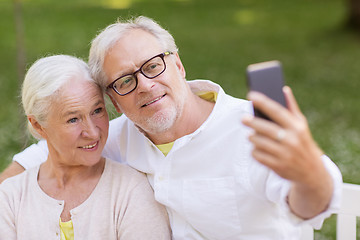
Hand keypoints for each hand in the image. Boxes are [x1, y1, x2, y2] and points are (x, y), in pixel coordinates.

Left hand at [242, 86, 332, 217]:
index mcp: (297, 127)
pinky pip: (258, 156)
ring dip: (252, 138)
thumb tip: (284, 89)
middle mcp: (292, 140)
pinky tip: (257, 148)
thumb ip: (291, 107)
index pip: (278, 111)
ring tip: (251, 135)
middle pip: (266, 129)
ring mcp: (285, 154)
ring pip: (259, 143)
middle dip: (252, 122)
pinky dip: (255, 151)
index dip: (264, 102)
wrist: (311, 172)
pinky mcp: (278, 166)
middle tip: (243, 118)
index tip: (251, 95)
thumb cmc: (302, 142)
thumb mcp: (301, 125)